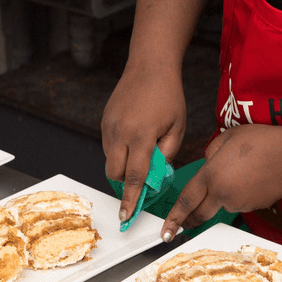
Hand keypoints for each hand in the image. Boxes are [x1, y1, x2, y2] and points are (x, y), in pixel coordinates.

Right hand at [101, 64, 186, 225]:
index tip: (126, 216)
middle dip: (126, 182)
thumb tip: (156, 175)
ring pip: (110, 160)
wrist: (149, 66)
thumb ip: (167, 154)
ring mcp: (109, 126)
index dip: (130, 199)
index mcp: (141, 135)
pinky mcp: (104, 121)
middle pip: (115, 173)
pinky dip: (119, 151)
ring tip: (142, 150)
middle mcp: (120, 132)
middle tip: (142, 177)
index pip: (134, 176)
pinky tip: (135, 137)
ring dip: (123, 165)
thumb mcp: (177, 127)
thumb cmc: (168, 95)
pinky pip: (108, 146)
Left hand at [161, 124, 281, 240]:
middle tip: (182, 224)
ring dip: (220, 195)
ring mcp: (238, 203)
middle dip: (189, 221)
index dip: (174, 218)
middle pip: (199, 214)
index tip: (165, 231)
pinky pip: (238, 202)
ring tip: (238, 172)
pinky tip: (249, 178)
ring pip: (221, 204)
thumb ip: (210, 153)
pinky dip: (237, 194)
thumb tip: (208, 165)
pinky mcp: (252, 207)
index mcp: (211, 175)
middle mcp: (222, 194)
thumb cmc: (261, 142)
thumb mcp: (227, 137)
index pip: (186, 201)